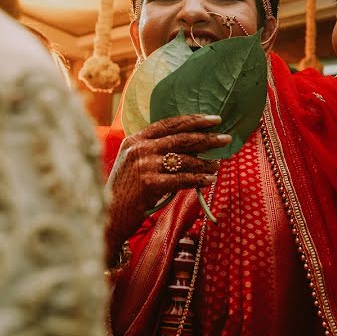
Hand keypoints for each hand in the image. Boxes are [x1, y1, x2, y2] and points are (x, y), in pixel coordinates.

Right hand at [105, 114, 230, 259]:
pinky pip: (183, 178)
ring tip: (217, 166)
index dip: (193, 120)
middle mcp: (139, 148)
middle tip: (226, 138)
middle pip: (180, 138)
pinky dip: (199, 179)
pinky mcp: (150, 183)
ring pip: (185, 159)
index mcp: (135, 139)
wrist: (110, 216)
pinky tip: (209, 180)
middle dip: (207, 138)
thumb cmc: (126, 192)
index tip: (213, 119)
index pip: (168, 124)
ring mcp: (144, 165)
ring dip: (205, 163)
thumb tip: (192, 146)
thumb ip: (154, 152)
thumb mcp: (134, 164)